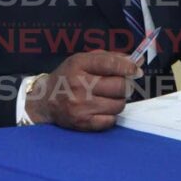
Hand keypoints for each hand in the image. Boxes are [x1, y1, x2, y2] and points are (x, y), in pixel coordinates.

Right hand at [25, 51, 141, 130]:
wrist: (45, 100)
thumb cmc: (67, 77)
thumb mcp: (82, 61)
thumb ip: (108, 58)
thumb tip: (135, 62)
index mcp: (78, 65)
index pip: (109, 64)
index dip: (127, 67)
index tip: (135, 70)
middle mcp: (79, 85)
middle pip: (120, 86)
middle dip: (125, 85)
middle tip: (120, 86)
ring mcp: (81, 105)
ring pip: (118, 104)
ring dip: (117, 101)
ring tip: (107, 98)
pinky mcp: (83, 122)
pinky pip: (111, 120)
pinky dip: (110, 115)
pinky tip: (101, 109)